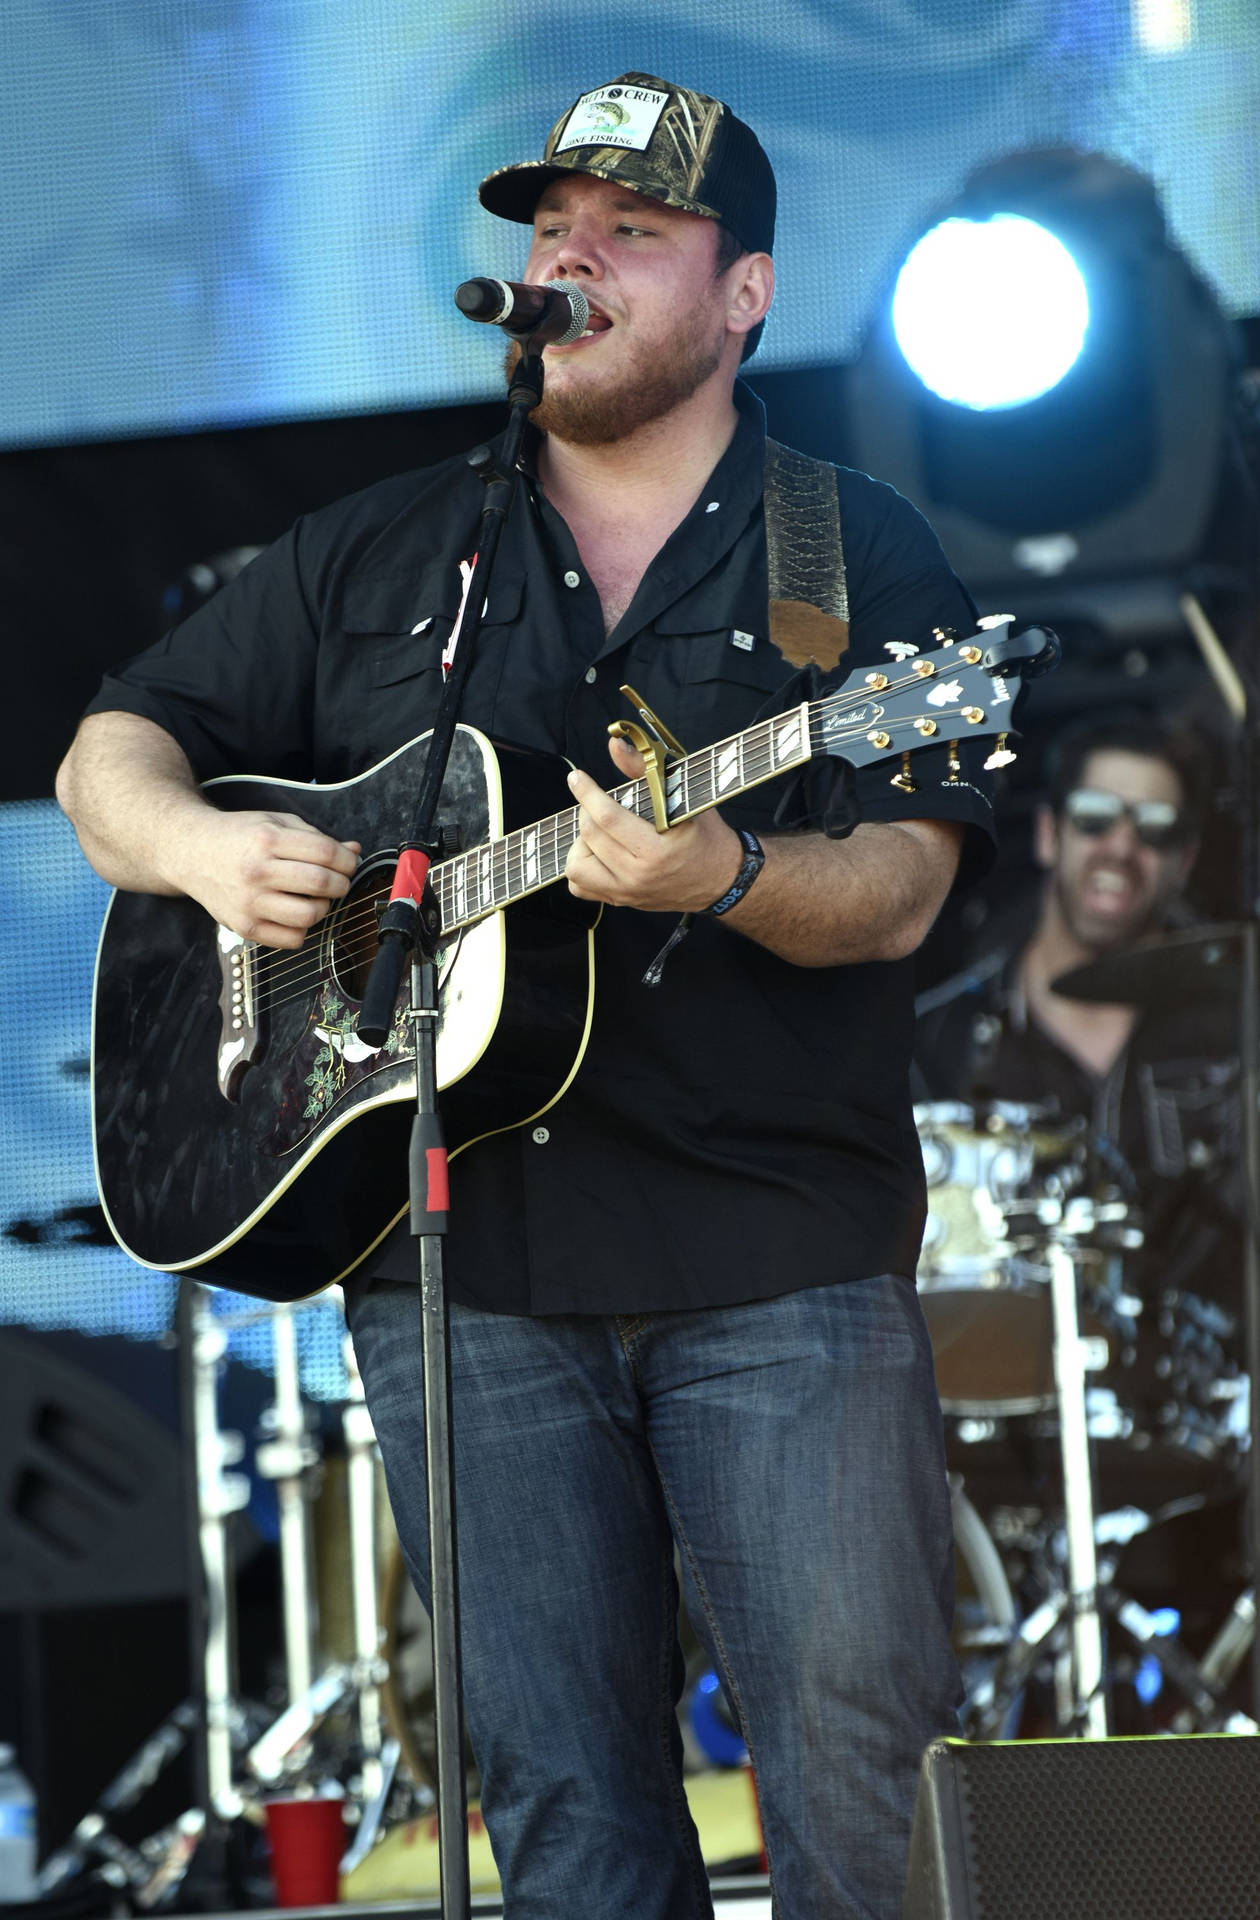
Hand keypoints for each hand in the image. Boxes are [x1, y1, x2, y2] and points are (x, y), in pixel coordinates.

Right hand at [177, 808, 360, 948]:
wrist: (191, 853)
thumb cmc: (238, 837)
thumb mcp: (275, 823)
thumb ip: (315, 837)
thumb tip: (354, 851)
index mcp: (267, 839)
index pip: (325, 852)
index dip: (346, 859)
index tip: (348, 862)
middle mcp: (257, 871)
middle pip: (321, 883)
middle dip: (341, 883)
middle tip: (338, 881)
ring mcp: (249, 902)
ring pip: (310, 915)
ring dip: (324, 907)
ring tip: (316, 898)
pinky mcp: (244, 927)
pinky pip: (292, 939)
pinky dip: (302, 929)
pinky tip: (295, 913)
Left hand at [564, 734, 742, 913]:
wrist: (722, 878)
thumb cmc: (705, 835)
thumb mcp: (682, 797)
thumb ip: (644, 768)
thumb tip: (616, 744)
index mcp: (657, 850)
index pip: (607, 818)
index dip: (587, 792)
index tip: (576, 778)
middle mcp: (639, 875)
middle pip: (590, 836)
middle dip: (587, 811)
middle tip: (598, 803)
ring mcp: (628, 892)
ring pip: (576, 866)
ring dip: (581, 843)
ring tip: (598, 831)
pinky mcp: (622, 901)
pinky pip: (580, 887)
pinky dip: (581, 868)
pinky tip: (597, 853)